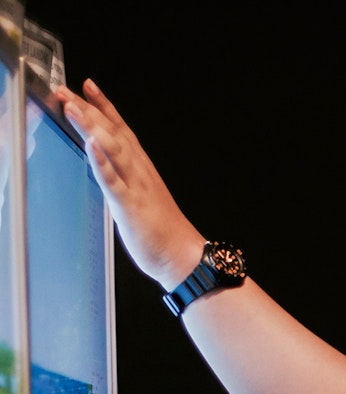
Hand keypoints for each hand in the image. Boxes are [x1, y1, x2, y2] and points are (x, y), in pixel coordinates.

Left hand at [54, 79, 205, 290]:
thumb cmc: (165, 234)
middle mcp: (141, 174)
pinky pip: (114, 181)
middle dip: (89, 110)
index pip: (122, 132)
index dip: (104, 108)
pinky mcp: (131, 207)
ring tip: (72, 107)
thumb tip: (110, 171)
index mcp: (144, 172)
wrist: (184, 257)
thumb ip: (127, 182)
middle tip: (65, 90)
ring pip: (113, 150)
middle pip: (113, 134)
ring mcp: (136, 188)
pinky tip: (91, 144)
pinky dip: (101, 161)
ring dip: (91, 126)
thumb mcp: (143, 201)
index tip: (88, 88)